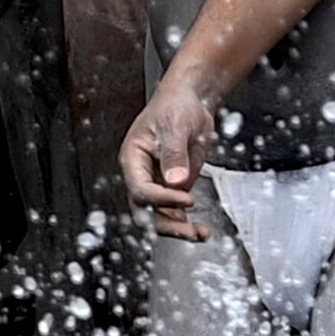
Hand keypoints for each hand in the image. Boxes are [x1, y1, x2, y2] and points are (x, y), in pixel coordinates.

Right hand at [121, 74, 221, 239]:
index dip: (161, 198)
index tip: (187, 198)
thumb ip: (174, 155)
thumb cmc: (175, 106)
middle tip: (188, 232)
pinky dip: (187, 222)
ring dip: (178, 228)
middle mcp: (142, 175)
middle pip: (145, 210)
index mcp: (132, 159)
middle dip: (166, 224)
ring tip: (200, 234)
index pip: (140, 189)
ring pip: (160, 215)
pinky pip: (176, 211)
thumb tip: (176, 182)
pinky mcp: (175, 187)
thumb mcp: (175, 126)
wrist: (190, 101)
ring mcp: (158, 183)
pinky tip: (201, 231)